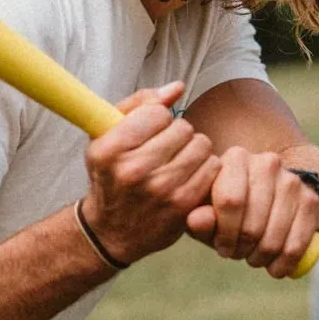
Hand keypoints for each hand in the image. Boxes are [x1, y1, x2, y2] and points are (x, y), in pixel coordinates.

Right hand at [80, 83, 220, 265]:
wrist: (113, 231)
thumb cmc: (111, 176)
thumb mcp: (107, 136)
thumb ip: (139, 104)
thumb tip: (178, 87)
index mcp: (109, 149)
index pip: (156, 112)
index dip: (157, 118)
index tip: (149, 131)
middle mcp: (133, 170)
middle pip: (182, 127)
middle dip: (177, 133)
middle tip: (166, 148)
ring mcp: (160, 189)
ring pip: (201, 145)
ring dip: (193, 149)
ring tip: (178, 160)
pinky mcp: (183, 204)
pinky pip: (211, 168)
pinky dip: (204, 168)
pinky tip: (189, 175)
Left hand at [186, 148, 318, 278]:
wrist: (274, 197)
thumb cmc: (231, 209)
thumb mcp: (209, 212)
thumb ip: (199, 217)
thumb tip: (197, 220)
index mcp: (237, 158)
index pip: (231, 201)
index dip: (224, 234)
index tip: (222, 248)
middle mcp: (268, 163)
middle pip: (253, 225)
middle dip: (242, 250)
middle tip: (239, 254)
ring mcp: (293, 181)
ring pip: (273, 238)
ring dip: (261, 258)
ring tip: (254, 258)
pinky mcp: (311, 201)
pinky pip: (296, 244)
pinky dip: (284, 263)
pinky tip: (275, 267)